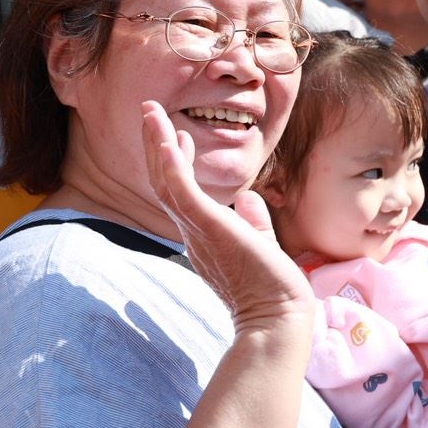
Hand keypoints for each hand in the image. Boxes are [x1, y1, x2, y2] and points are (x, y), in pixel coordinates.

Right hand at [141, 102, 314, 330]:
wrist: (278, 317)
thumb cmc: (272, 287)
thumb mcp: (261, 242)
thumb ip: (253, 220)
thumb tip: (248, 199)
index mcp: (202, 235)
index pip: (180, 193)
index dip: (175, 162)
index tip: (176, 136)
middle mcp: (192, 232)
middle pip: (164, 181)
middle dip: (155, 144)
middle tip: (150, 111)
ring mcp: (196, 230)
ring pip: (166, 180)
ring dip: (156, 142)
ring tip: (150, 111)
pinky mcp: (208, 226)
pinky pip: (182, 190)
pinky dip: (172, 164)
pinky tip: (167, 137)